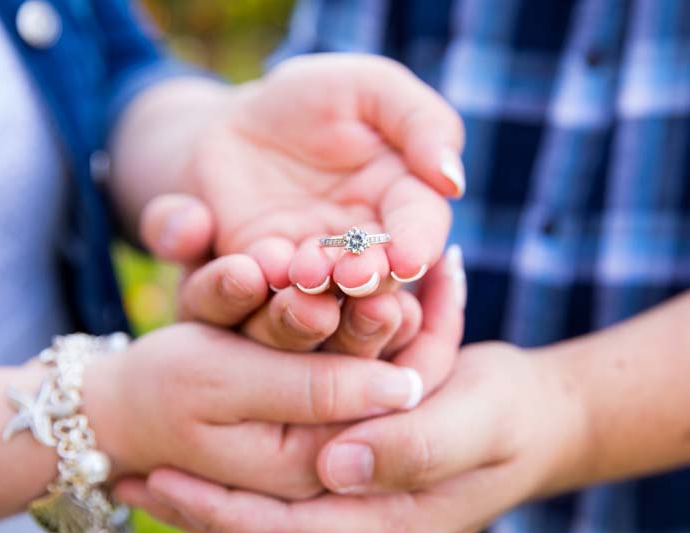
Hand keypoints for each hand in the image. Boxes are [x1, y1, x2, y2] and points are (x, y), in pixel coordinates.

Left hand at [116, 342, 589, 532]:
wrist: (545, 421)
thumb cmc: (512, 408)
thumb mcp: (476, 414)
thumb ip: (414, 444)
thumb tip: (335, 466)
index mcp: (400, 523)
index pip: (291, 530)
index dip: (221, 509)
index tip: (159, 479)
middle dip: (196, 513)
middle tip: (128, 480)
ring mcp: (370, 526)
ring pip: (272, 531)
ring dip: (209, 508)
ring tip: (147, 479)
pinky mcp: (367, 501)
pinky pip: (290, 511)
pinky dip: (243, 497)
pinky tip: (207, 474)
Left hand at [136, 53, 464, 295]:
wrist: (237, 118)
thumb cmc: (316, 97)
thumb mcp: (371, 87)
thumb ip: (421, 123)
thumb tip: (452, 181)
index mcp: (403, 200)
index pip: (421, 227)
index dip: (418, 244)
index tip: (409, 258)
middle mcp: (364, 243)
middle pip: (378, 272)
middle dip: (369, 276)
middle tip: (355, 275)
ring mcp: (314, 262)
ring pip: (326, 288)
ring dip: (319, 285)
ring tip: (308, 272)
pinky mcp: (264, 268)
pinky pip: (266, 280)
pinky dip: (266, 277)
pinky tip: (265, 267)